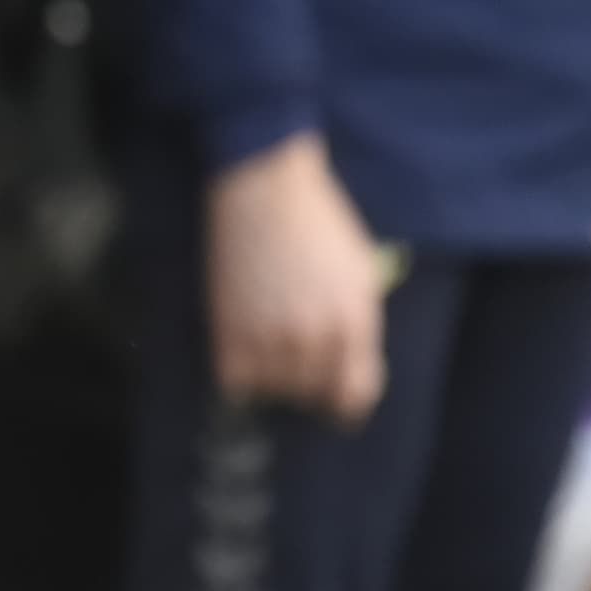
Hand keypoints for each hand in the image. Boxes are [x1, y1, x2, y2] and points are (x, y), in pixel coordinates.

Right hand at [208, 134, 387, 421]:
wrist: (265, 189)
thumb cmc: (320, 223)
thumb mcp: (360, 274)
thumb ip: (359, 322)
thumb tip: (348, 363)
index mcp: (355, 323)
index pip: (355, 394)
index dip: (346, 401)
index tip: (335, 398)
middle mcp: (315, 337)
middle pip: (311, 394)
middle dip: (307, 382)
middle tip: (296, 359)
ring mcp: (269, 336)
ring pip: (272, 390)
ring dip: (271, 376)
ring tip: (268, 347)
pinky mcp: (229, 329)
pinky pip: (234, 380)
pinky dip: (238, 372)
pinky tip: (242, 348)